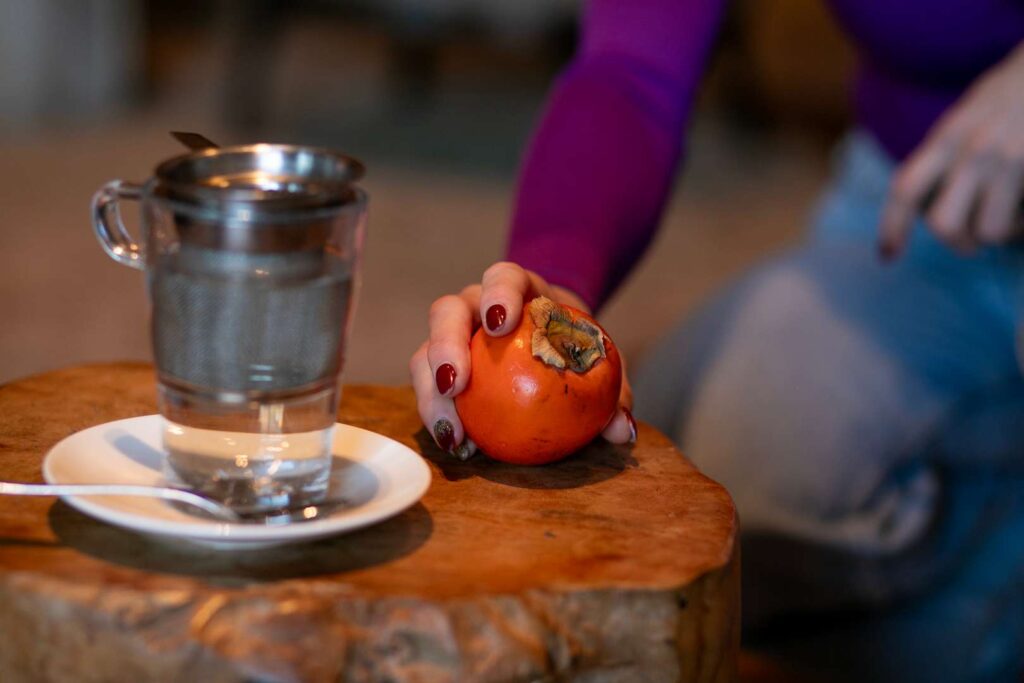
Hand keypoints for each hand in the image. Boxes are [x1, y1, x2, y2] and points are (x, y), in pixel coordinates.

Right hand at [409, 262, 635, 458]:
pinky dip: (440, 418)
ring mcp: (452, 337)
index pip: (503, 276)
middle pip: (447, 311)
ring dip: (430, 393)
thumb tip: (623, 430)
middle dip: (444, 344)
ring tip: (453, 433)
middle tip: (455, 385)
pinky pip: (429, 390)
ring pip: (423, 353)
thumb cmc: (574, 347)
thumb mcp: (599, 364)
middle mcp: (475, 307)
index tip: (499, 323)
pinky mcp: (441, 368)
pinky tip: (460, 448)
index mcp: (518, 290)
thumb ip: (613, 392)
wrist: (554, 345)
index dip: (497, 293)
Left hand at [880, 42, 1023, 256]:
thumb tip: (920, 208)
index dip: (891, 227)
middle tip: (971, 239)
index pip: (905, 189)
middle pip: (943, 225)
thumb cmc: (1009, 97)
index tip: (887, 256)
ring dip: (997, 234)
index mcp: (947, 137)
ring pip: (987, 232)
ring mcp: (1011, 159)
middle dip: (957, 242)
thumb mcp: (963, 118)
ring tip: (1009, 217)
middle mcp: (974, 149)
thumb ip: (940, 157)